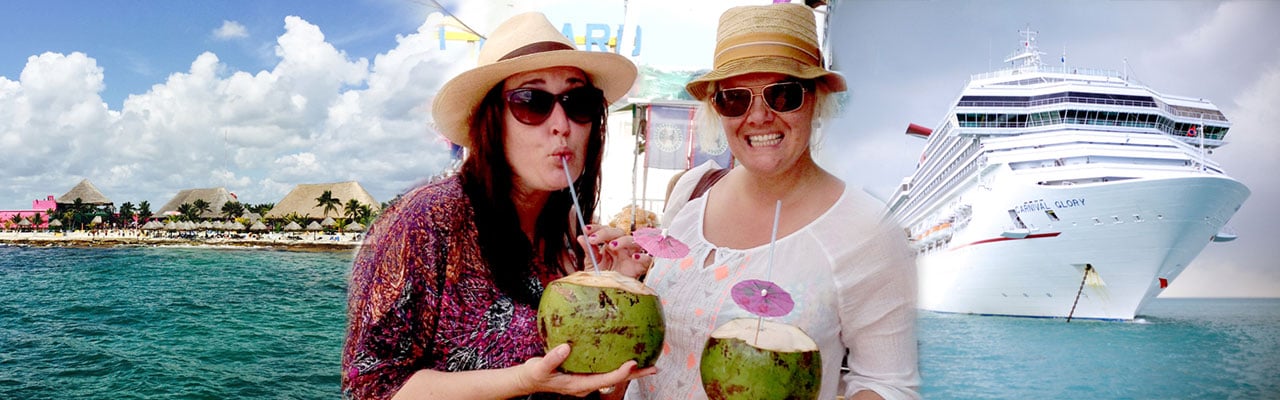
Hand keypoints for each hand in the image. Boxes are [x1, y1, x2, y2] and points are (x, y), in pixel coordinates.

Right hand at [517, 343, 656, 396]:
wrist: (529, 379)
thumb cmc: (534, 374)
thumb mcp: (539, 367)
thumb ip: (552, 358)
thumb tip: (565, 347)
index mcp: (578, 385)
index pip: (604, 379)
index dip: (620, 372)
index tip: (633, 363)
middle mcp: (586, 384)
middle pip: (615, 379)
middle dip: (635, 374)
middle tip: (655, 367)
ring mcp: (586, 379)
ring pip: (612, 374)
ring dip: (630, 369)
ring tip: (649, 361)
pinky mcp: (585, 372)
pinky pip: (606, 368)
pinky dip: (618, 361)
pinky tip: (626, 352)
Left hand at [579, 224, 652, 278]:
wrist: (610, 295)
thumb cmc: (604, 279)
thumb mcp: (593, 265)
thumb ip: (589, 251)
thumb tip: (581, 238)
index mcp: (610, 245)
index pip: (605, 230)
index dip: (596, 228)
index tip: (586, 229)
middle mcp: (622, 248)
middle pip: (619, 232)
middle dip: (605, 233)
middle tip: (593, 239)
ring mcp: (632, 256)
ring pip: (634, 240)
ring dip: (623, 241)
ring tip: (612, 246)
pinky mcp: (640, 267)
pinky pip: (648, 258)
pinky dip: (643, 256)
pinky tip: (634, 258)